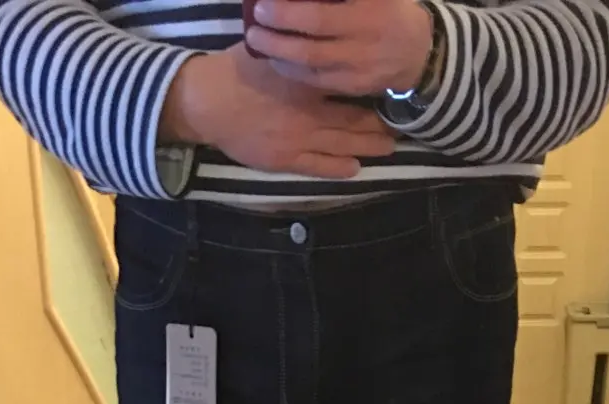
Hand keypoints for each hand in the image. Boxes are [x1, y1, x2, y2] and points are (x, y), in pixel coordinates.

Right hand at [160, 42, 397, 178]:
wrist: (209, 101)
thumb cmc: (238, 68)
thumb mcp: (271, 46)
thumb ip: (296, 43)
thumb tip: (319, 29)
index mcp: (308, 80)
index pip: (348, 84)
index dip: (370, 88)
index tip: (386, 87)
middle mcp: (309, 111)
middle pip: (353, 119)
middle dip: (378, 123)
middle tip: (399, 126)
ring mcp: (299, 138)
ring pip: (342, 144)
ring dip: (367, 147)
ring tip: (388, 148)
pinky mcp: (285, 158)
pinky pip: (319, 166)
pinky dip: (339, 167)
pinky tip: (355, 168)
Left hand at [245, 0, 431, 94]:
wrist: (417, 49)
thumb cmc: (389, 8)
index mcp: (369, 12)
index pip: (321, 15)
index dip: (290, 12)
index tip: (265, 5)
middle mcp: (365, 41)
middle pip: (312, 42)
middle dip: (278, 34)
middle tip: (254, 24)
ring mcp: (360, 68)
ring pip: (312, 66)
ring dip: (280, 55)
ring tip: (257, 42)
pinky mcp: (354, 87)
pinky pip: (317, 82)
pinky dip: (293, 71)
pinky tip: (277, 60)